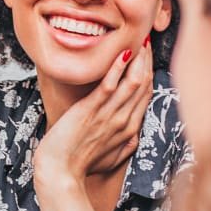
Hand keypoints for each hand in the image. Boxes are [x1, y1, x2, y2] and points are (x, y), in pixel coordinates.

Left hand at [34, 38, 153, 188]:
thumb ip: (125, 146)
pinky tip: (121, 53)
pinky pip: (109, 86)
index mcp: (130, 130)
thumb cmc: (81, 165)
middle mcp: (124, 120)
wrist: (61, 173)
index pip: (147, 94)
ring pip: (133, 82)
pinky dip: (116, 68)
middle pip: (144, 83)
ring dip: (138, 58)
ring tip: (138, 39)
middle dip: (147, 58)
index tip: (148, 53)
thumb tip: (134, 137)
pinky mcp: (91, 111)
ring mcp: (109, 115)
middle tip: (146, 37)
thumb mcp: (110, 159)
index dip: (150, 70)